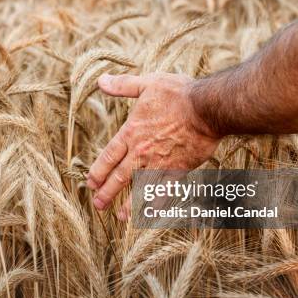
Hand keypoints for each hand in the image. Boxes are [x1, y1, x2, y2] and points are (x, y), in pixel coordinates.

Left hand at [87, 73, 220, 218]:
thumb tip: (101, 81)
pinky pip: (164, 192)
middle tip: (98, 204)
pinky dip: (156, 204)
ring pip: (139, 189)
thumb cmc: (178, 94)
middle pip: (119, 177)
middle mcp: (141, 151)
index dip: (98, 171)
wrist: (207, 108)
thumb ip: (123, 86)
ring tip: (119, 217)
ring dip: (128, 204)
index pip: (108, 156)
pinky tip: (149, 214)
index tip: (90, 183)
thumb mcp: (147, 84)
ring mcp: (160, 163)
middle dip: (106, 193)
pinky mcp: (178, 170)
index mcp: (131, 132)